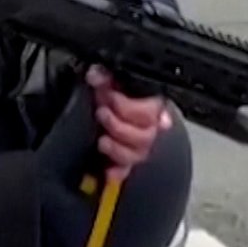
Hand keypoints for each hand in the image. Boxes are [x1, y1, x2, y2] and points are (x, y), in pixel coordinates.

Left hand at [86, 65, 170, 181]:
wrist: (103, 106)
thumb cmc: (111, 92)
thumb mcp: (107, 78)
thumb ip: (103, 75)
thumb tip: (96, 74)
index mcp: (151, 104)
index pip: (151, 111)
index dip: (128, 107)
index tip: (109, 98)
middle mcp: (150, 128)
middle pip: (146, 137)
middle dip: (120, 127)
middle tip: (102, 115)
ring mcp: (138, 146)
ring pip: (138, 155)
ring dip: (118, 150)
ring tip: (102, 141)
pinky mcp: (126, 161)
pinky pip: (126, 171)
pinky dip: (117, 172)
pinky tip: (109, 172)